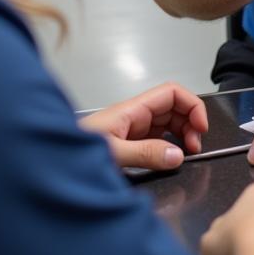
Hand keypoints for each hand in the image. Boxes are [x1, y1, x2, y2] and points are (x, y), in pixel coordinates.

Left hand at [79, 82, 207, 170]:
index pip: (171, 93)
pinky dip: (170, 145)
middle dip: (190, 123)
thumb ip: (145, 153)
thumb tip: (177, 156)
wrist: (52, 161)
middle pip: (173, 107)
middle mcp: (134, 116)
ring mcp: (132, 129)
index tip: (201, 128)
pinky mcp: (128, 143)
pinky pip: (157, 138)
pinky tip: (170, 158)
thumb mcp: (112, 154)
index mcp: (132, 110)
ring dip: (182, 134)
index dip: (191, 105)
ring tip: (186, 154)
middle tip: (194, 148)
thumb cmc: (74, 152)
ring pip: (167, 123)